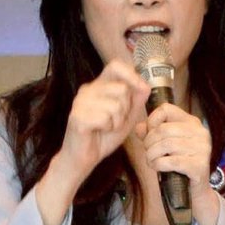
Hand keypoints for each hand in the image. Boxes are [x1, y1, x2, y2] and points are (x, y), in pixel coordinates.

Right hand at [35, 60, 149, 224]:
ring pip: (115, 105)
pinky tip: (98, 132)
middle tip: (115, 121)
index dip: (131, 74)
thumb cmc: (103, 137)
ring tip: (106, 128)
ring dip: (117, 121)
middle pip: (121, 89)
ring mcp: (81, 102)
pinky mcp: (78, 116)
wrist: (84, 159)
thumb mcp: (126, 117)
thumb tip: (146, 85)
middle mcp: (87, 89)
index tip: (141, 88)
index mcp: (98, 85)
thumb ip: (136, 101)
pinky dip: (108, 128)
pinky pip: (105, 118)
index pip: (116, 65)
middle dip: (126, 109)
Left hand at [137, 100, 212, 195]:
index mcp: (192, 122)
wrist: (195, 192)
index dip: (152, 120)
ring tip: (150, 161)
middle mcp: (200, 132)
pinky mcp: (200, 166)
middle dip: (149, 142)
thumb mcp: (165, 146)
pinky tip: (156, 167)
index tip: (148, 134)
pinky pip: (172, 161)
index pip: (167, 109)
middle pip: (164, 129)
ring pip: (166, 145)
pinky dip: (158, 164)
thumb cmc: (179, 166)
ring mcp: (202, 149)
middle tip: (147, 152)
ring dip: (152, 154)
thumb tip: (139, 127)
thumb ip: (152, 134)